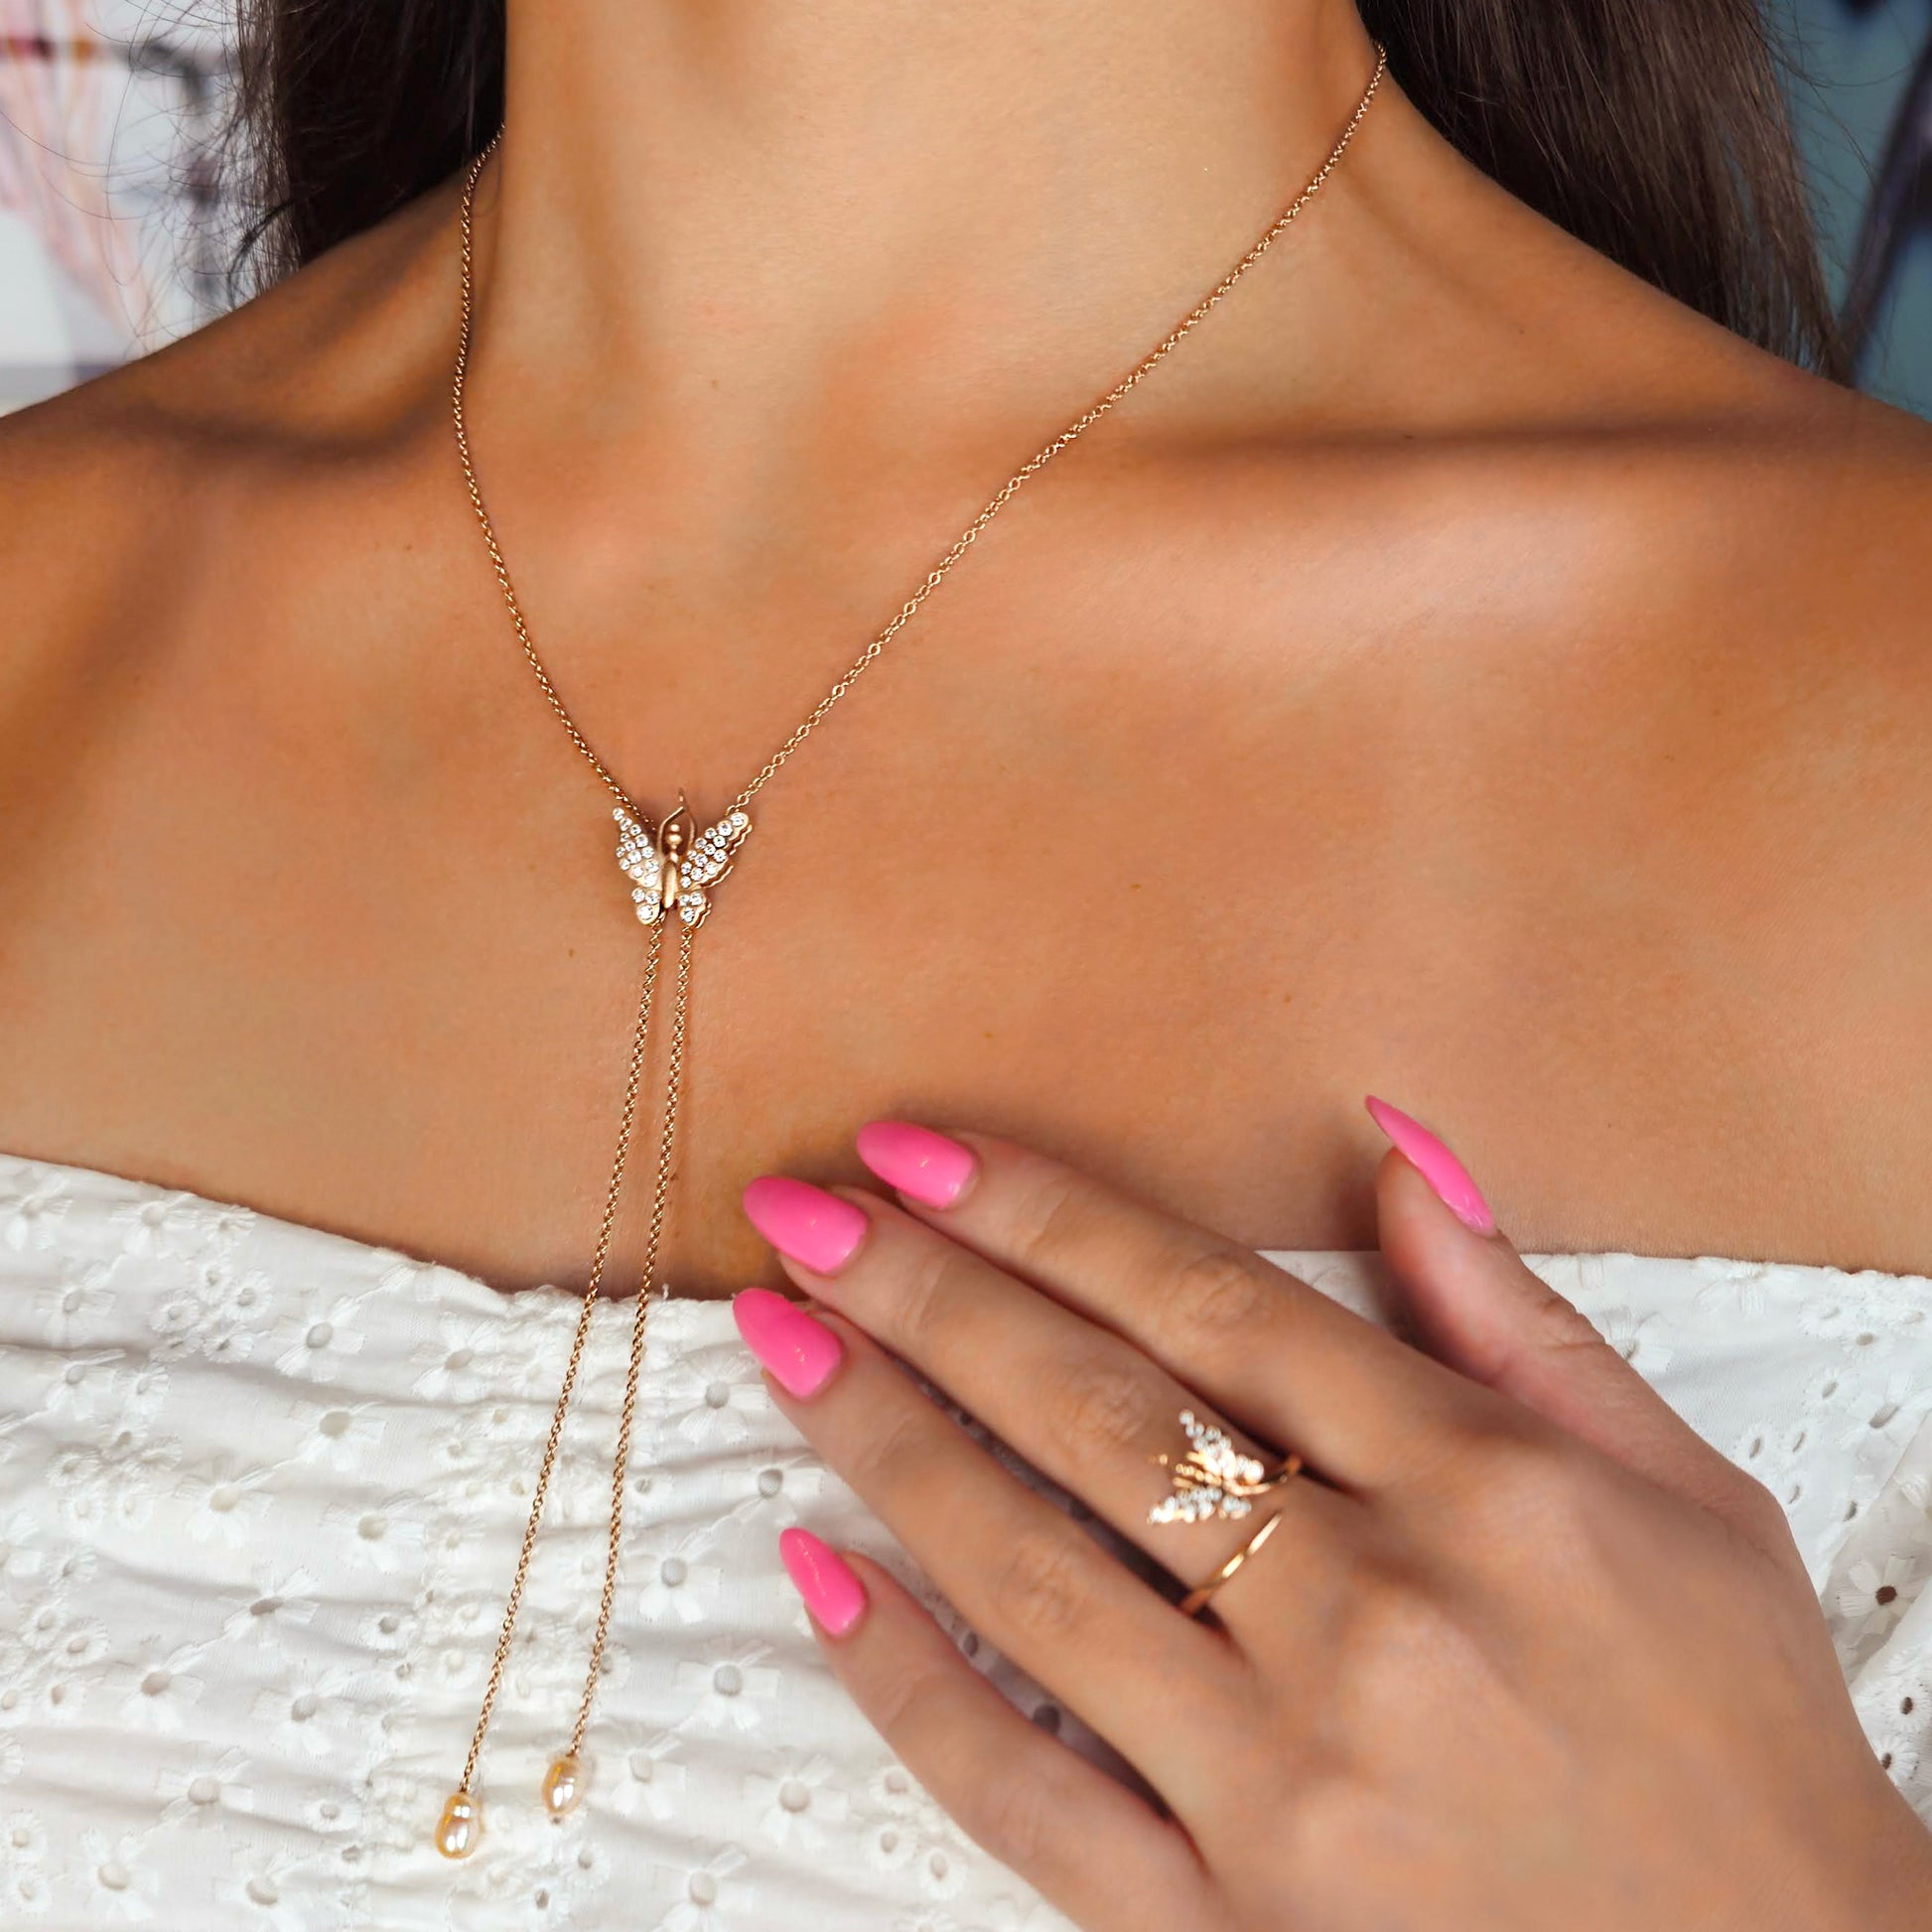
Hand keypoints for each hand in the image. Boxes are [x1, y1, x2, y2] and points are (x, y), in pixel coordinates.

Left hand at [730, 1105, 1931, 1931]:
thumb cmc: (1734, 1731)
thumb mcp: (1682, 1487)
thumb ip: (1515, 1312)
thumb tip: (1391, 1143)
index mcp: (1480, 1486)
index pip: (1206, 1303)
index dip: (1042, 1213)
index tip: (917, 1151)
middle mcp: (1371, 1618)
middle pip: (1091, 1410)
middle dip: (921, 1291)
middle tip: (798, 1214)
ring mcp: (1285, 1783)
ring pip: (1027, 1572)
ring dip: (881, 1438)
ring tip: (779, 1340)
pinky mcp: (1226, 1928)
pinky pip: (1021, 1792)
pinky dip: (905, 1680)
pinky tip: (816, 1572)